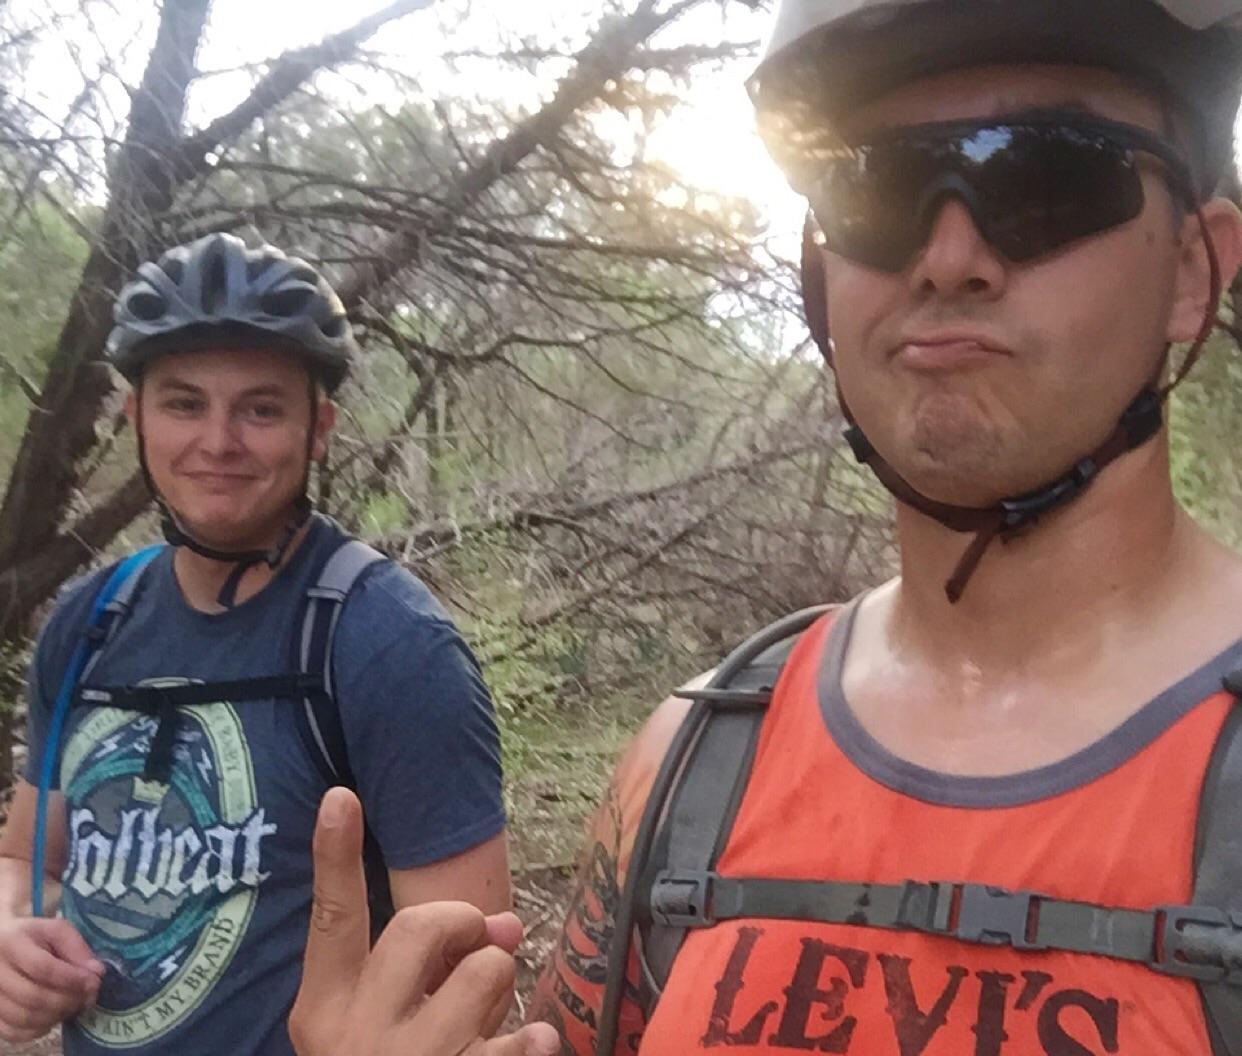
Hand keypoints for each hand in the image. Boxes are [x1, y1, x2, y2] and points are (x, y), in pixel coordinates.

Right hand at [0, 916, 103, 1042]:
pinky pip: (12, 1032)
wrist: (2, 944)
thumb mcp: (56, 931)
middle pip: (33, 997)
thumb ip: (77, 949)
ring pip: (23, 1018)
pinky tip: (53, 1018)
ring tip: (74, 1007)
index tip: (94, 982)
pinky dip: (38, 1030)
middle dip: (68, 1000)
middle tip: (88, 998)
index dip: (72, 979)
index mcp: (11, 943)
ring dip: (56, 1016)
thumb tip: (97, 973)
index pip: (42, 968)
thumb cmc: (33, 937)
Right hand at [289, 787, 559, 1055]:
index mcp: (326, 1015)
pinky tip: (524, 1050)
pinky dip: (535, 1041)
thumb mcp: (372, 1030)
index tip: (342, 795)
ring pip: (486, 970)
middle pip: (423, 926)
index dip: (334, 856)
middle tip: (475, 945)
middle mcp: (360, 1039)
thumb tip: (505, 922)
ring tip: (483, 1019)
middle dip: (463, 923)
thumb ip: (420, 968)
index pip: (332, 921)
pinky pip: (526, 1038)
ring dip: (500, 985)